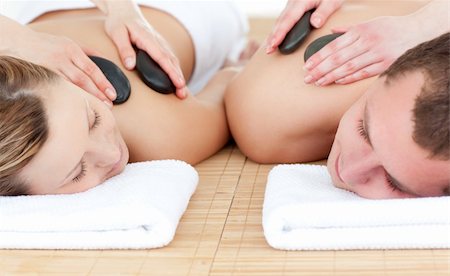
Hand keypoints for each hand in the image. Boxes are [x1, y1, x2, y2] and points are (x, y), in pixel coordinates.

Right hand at [8, 29, 115, 105]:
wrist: (19, 42)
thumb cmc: (47, 44)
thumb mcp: (69, 42)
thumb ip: (88, 52)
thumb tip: (106, 60)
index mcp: (72, 50)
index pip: (92, 69)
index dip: (103, 83)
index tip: (112, 94)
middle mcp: (62, 58)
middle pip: (83, 79)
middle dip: (97, 93)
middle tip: (108, 105)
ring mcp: (50, 67)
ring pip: (70, 85)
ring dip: (85, 97)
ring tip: (96, 107)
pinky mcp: (41, 75)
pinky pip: (58, 88)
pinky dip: (68, 97)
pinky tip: (76, 105)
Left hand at [103, 1, 187, 98]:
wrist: (124, 11)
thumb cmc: (119, 22)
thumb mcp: (117, 33)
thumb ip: (124, 49)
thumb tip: (130, 65)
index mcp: (147, 39)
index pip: (162, 58)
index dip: (171, 72)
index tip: (178, 83)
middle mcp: (157, 41)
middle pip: (172, 61)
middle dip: (179, 78)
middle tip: (182, 94)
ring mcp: (160, 43)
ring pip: (173, 61)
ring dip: (179, 76)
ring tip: (182, 92)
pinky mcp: (159, 46)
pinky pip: (170, 59)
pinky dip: (175, 70)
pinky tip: (177, 80)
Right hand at [266, 0, 342, 53]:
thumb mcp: (332, 1)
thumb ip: (324, 12)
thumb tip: (315, 23)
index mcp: (301, 1)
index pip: (289, 19)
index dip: (280, 33)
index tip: (274, 43)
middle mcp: (293, 2)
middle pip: (280, 21)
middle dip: (273, 36)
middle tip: (269, 50)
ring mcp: (291, 4)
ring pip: (280, 21)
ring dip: (273, 34)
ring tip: (269, 47)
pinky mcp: (292, 7)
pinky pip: (283, 19)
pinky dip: (278, 29)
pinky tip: (275, 37)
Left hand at [303, 15, 418, 85]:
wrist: (419, 30)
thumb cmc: (391, 27)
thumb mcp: (369, 23)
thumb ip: (349, 29)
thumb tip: (331, 31)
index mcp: (360, 31)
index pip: (333, 46)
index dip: (318, 57)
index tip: (307, 66)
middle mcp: (367, 41)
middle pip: (338, 58)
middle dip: (320, 69)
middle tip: (307, 78)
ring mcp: (377, 53)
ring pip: (348, 67)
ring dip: (331, 76)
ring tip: (319, 82)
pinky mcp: (386, 63)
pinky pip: (364, 73)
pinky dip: (349, 78)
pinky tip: (338, 82)